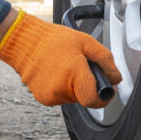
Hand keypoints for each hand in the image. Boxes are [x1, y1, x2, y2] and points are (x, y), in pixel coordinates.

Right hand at [0, 10, 121, 107]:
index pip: (94, 100)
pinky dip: (64, 88)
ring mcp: (50, 96)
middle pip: (86, 98)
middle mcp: (60, 88)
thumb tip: (116, 79)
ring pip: (74, 98)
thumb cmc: (54, 40)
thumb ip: (105, 60)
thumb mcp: (86, 41)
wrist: (24, 42)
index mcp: (73, 73)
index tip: (107, 88)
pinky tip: (57, 73)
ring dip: (76, 87)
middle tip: (83, 69)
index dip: (105, 97)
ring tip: (67, 68)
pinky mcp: (43, 98)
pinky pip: (62, 97)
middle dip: (89, 86)